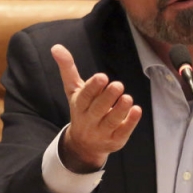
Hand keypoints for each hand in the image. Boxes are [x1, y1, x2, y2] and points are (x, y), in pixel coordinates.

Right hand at [51, 44, 141, 172]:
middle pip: (97, 110)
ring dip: (120, 110)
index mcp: (79, 105)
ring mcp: (102, 132)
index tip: (102, 77)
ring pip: (111, 122)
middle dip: (107, 97)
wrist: (83, 145)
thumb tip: (56, 47)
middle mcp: (89, 120)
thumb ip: (68, 68)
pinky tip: (137, 110)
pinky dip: (130, 122)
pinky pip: (123, 132)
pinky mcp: (115, 140)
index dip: (93, 88)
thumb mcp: (73, 90)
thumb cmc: (82, 109)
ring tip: (128, 98)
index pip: (84, 97)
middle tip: (118, 85)